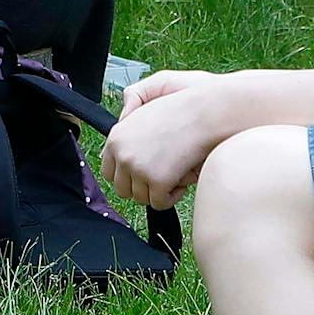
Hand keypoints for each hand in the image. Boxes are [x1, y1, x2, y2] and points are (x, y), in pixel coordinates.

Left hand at [99, 71, 226, 209]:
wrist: (204, 113)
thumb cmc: (181, 110)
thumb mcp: (143, 112)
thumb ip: (126, 133)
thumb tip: (117, 158)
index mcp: (115, 137)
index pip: (108, 171)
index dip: (127, 176)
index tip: (142, 174)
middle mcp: (122, 154)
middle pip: (122, 190)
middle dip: (142, 187)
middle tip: (161, 177)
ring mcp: (138, 168)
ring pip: (141, 198)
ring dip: (158, 191)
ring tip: (173, 174)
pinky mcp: (156, 180)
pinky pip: (159, 203)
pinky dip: (172, 197)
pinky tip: (181, 180)